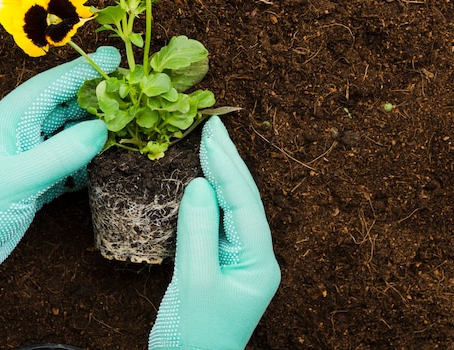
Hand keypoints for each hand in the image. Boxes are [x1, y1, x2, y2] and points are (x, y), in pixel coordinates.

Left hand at [0, 46, 119, 332]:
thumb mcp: (19, 180)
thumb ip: (61, 154)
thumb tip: (103, 130)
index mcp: (5, 123)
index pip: (48, 87)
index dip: (81, 72)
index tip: (112, 58)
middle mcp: (17, 135)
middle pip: (60, 108)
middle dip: (92, 98)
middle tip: (127, 92)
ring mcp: (25, 159)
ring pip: (65, 135)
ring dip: (92, 130)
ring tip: (124, 123)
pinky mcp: (33, 182)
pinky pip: (66, 163)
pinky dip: (86, 161)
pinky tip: (106, 161)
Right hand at [149, 116, 280, 348]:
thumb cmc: (195, 336)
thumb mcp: (194, 283)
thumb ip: (197, 231)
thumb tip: (199, 184)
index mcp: (259, 261)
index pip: (243, 202)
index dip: (226, 165)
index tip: (211, 133)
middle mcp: (255, 256)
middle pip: (243, 198)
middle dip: (228, 161)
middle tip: (212, 125)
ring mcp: (239, 259)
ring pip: (231, 206)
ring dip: (220, 173)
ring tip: (209, 141)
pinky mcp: (221, 262)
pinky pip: (217, 220)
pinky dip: (208, 195)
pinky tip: (201, 178)